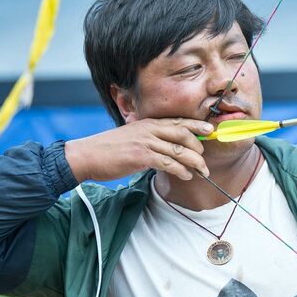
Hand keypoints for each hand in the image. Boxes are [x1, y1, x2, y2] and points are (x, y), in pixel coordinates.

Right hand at [64, 117, 213, 182]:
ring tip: (202, 171)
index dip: (196, 125)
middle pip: (183, 133)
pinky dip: (181, 170)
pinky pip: (168, 163)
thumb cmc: (108, 150)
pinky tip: (186, 175)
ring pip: (179, 150)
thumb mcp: (131, 137)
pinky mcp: (141, 156)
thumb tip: (165, 150)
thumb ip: (148, 139)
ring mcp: (145, 142)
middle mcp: (149, 130)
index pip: (177, 121)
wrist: (86, 156)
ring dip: (194, 162)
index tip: (210, 130)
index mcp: (147, 123)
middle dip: (198, 146)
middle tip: (205, 159)